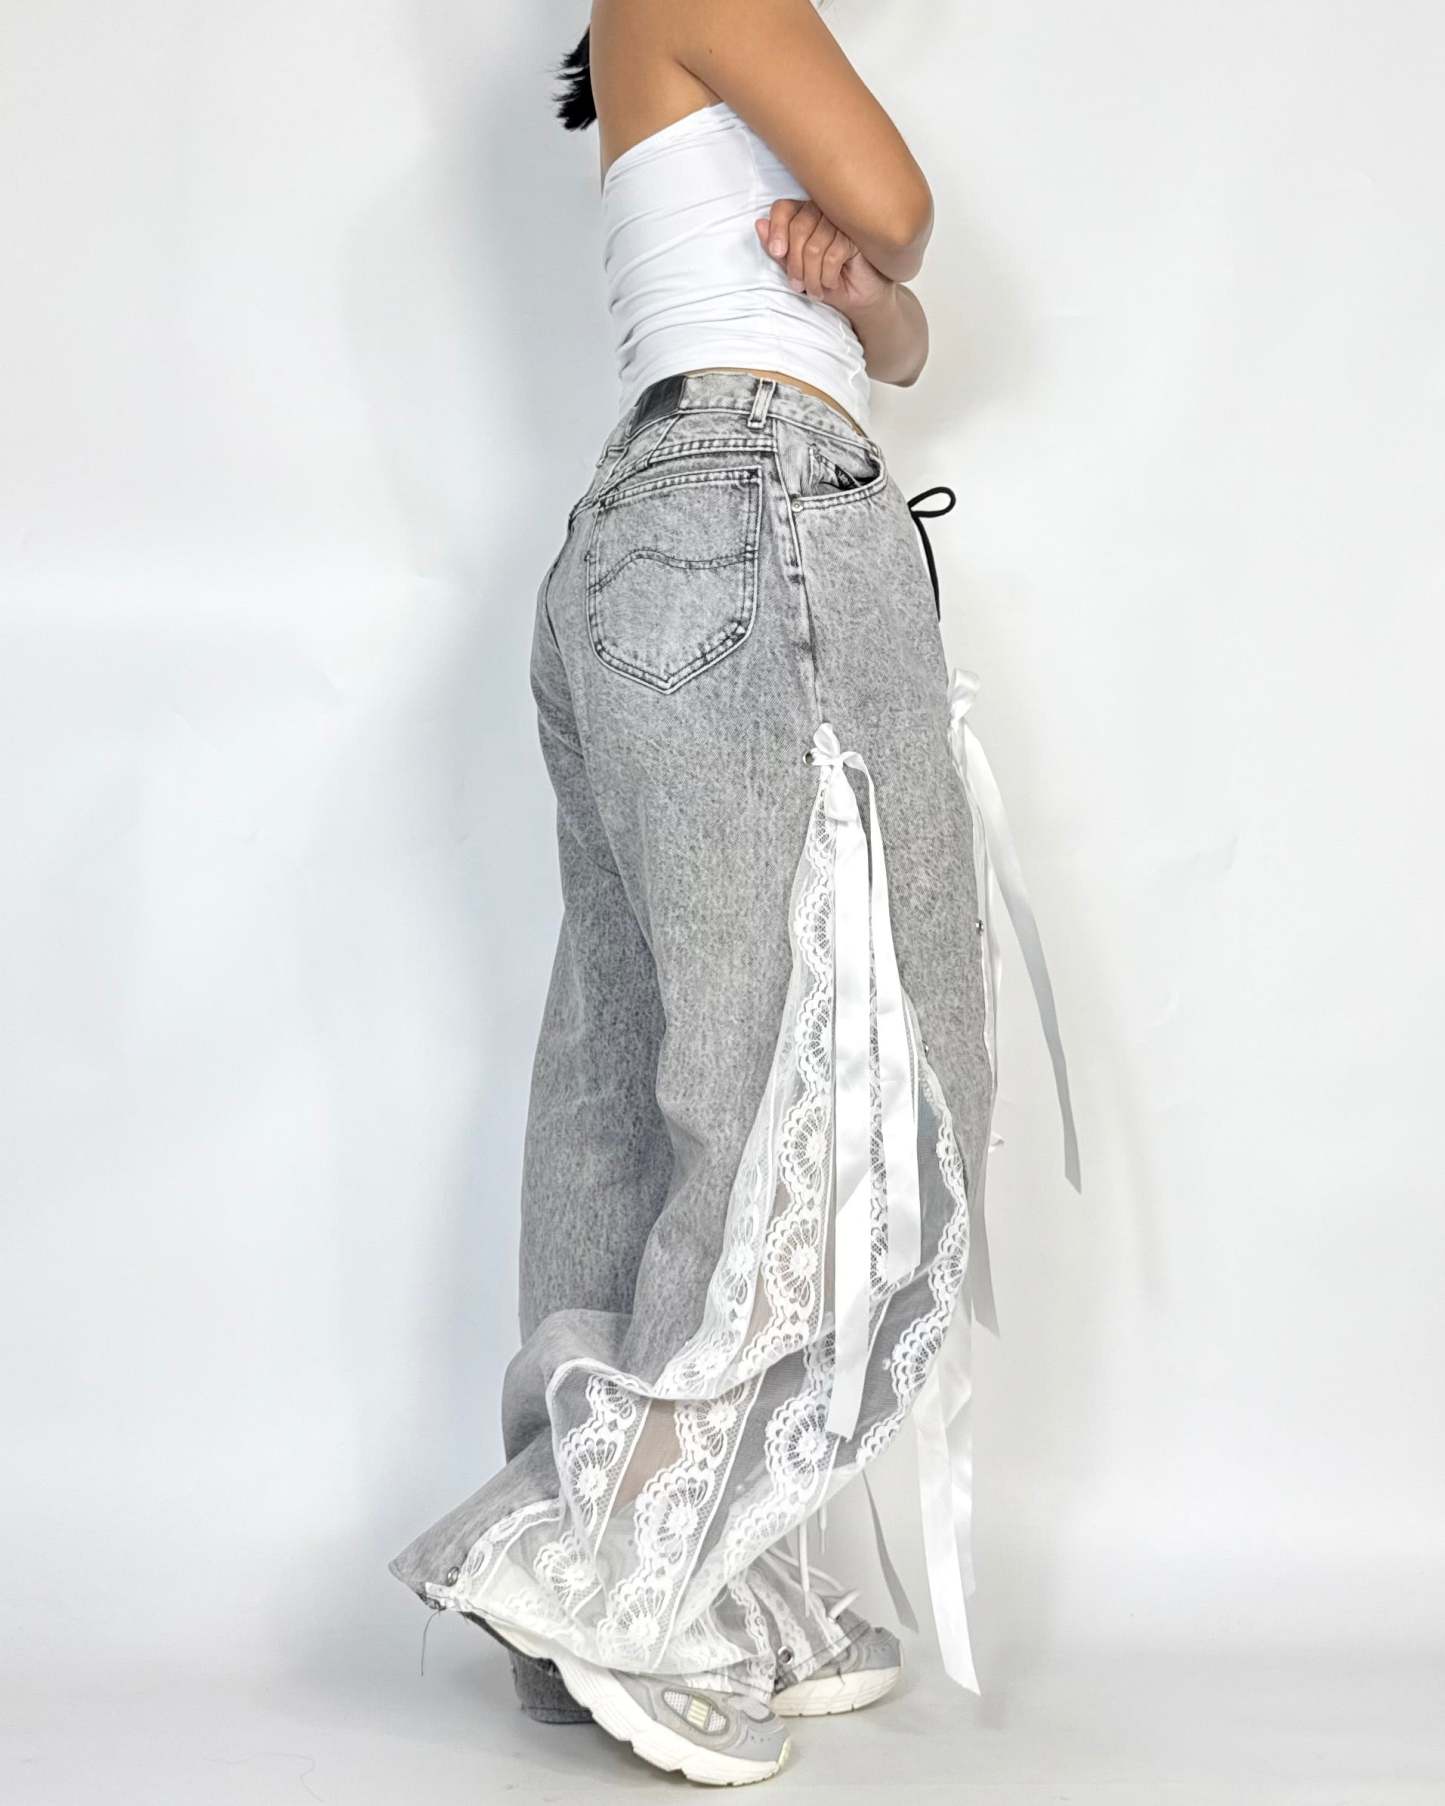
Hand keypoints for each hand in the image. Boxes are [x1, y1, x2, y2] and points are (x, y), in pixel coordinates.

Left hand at [755, 198, 893, 318]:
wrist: (856, 298)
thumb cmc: (825, 281)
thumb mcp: (795, 269)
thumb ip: (777, 250)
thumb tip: (759, 224)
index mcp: (804, 214)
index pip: (784, 208)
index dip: (777, 229)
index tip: (778, 252)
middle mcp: (823, 212)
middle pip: (798, 227)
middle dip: (795, 263)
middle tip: (798, 285)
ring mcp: (842, 222)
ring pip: (814, 245)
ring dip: (811, 276)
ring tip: (815, 290)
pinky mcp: (858, 236)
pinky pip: (833, 254)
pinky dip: (827, 276)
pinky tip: (831, 283)